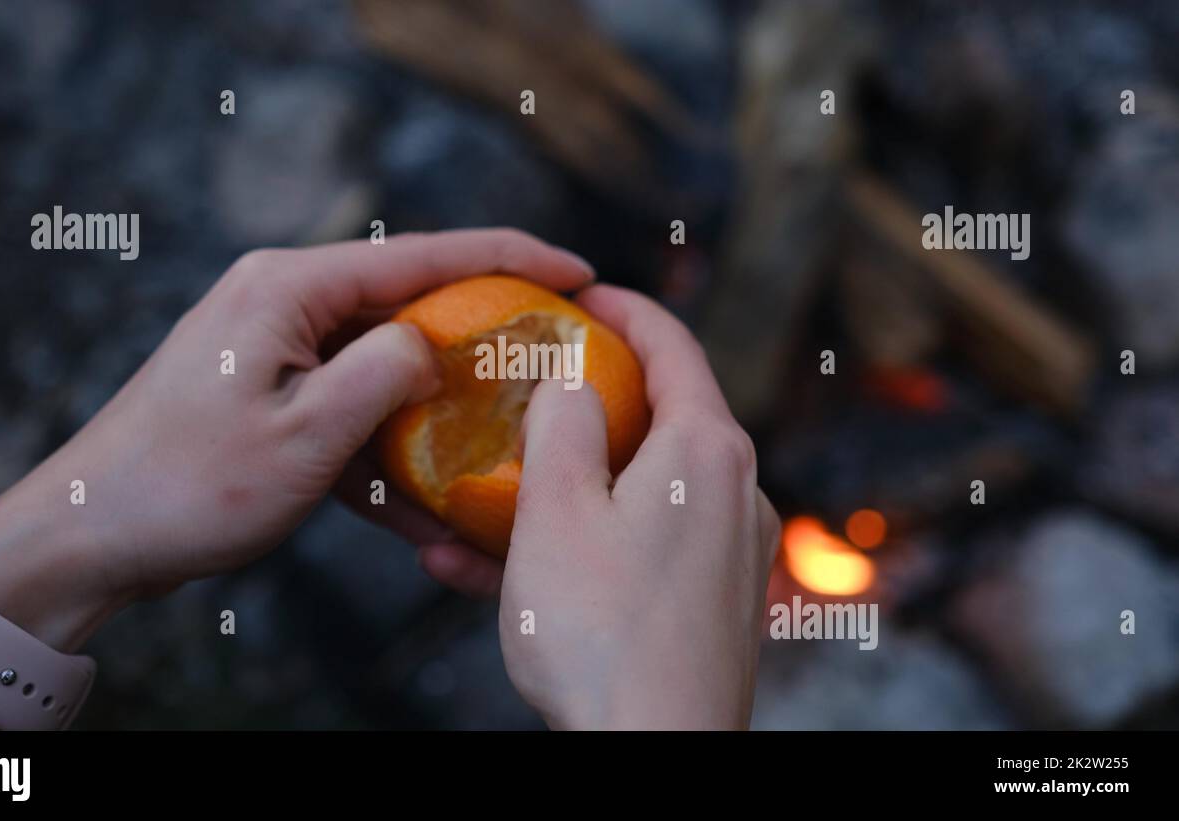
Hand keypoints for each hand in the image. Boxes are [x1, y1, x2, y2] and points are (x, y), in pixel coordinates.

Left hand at [0, 229, 595, 653]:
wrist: (92, 536)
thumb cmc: (188, 486)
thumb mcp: (308, 435)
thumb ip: (386, 372)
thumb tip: (432, 343)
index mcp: (291, 287)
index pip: (426, 256)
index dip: (513, 258)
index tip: (581, 270)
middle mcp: (284, 300)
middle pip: (410, 302)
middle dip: (481, 333)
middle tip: (555, 353)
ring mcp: (275, 345)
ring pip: (384, 363)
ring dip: (435, 408)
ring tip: (500, 439)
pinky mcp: (269, 390)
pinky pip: (348, 407)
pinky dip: (386, 447)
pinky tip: (424, 504)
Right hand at [496, 285, 779, 729]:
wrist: (654, 757)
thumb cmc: (604, 636)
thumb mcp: (556, 509)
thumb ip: (562, 424)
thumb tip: (570, 386)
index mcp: (707, 450)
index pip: (672, 346)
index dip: (624, 309)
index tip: (582, 295)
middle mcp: (735, 492)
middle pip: (657, 418)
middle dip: (581, 409)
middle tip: (529, 396)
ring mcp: (730, 552)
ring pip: (636, 493)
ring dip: (561, 493)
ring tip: (481, 513)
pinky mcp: (713, 603)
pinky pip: (640, 549)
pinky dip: (582, 545)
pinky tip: (506, 573)